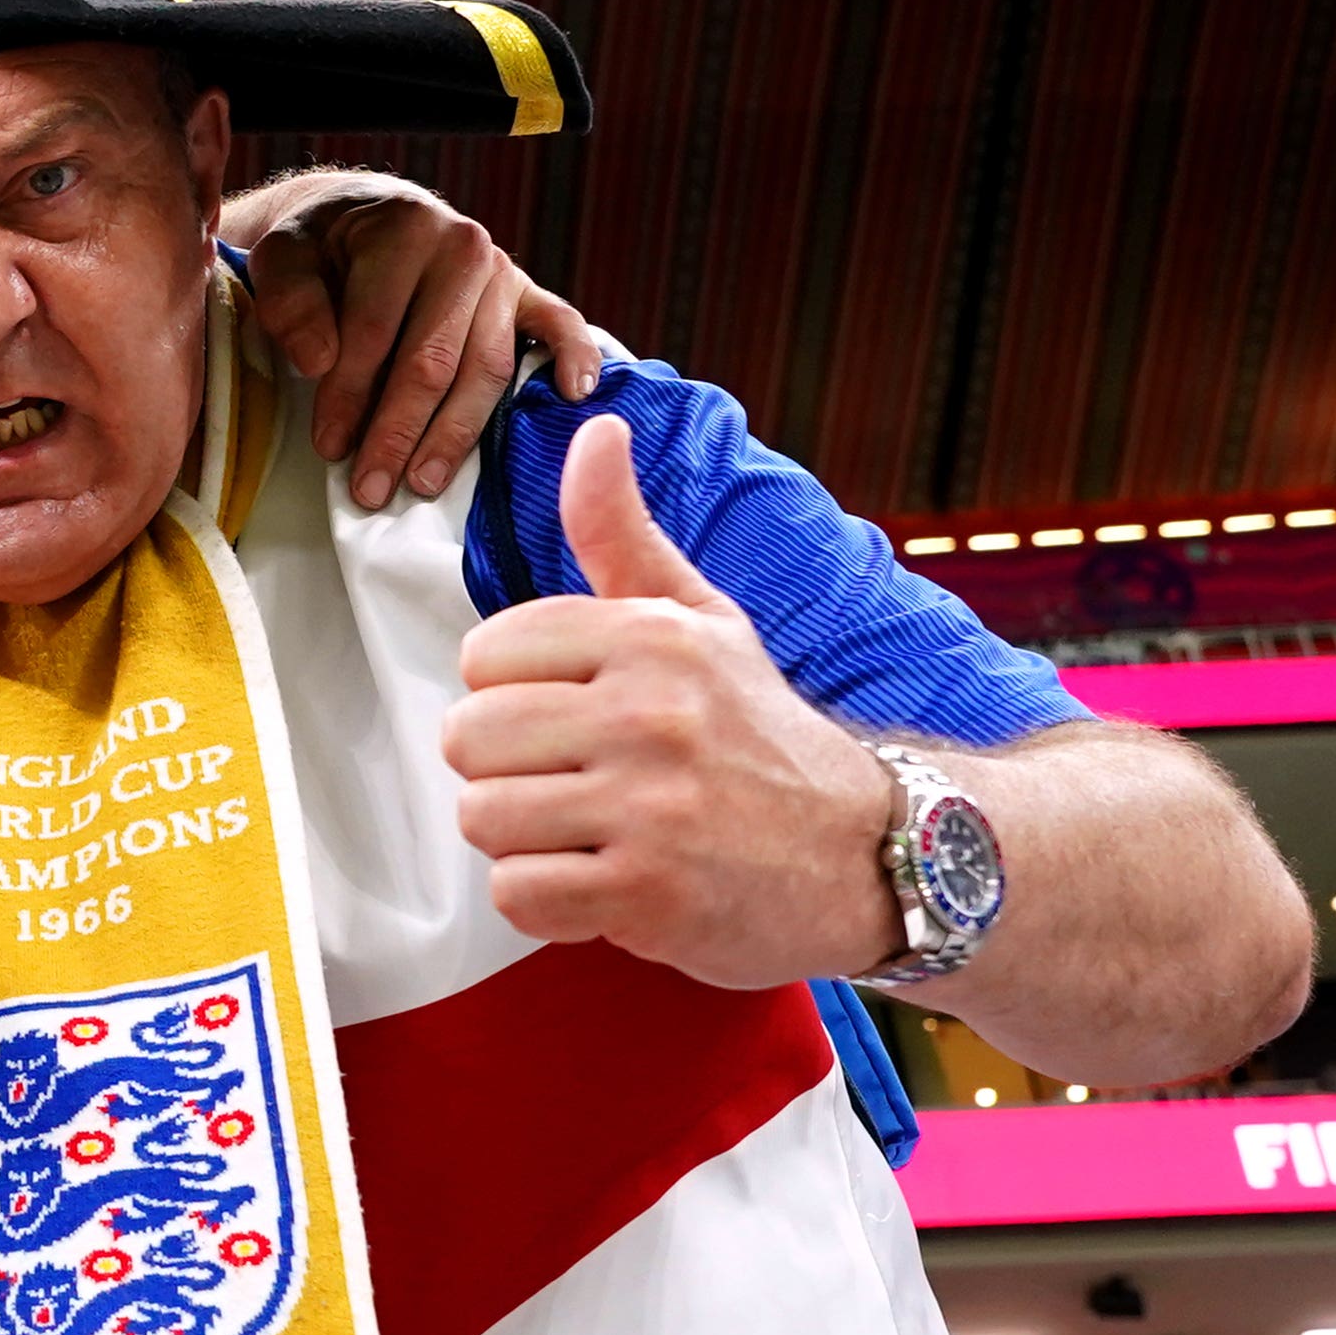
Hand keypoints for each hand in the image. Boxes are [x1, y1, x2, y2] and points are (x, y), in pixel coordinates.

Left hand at [222, 168, 600, 508]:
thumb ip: (290, 304)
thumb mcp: (283, 259)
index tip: (330, 448)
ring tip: (424, 483)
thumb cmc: (322, 250)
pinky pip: (561, 325)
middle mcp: (461, 247)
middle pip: (434, 360)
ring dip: (456, 433)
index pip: (375, 330)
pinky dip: (575, 357)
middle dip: (399, 432)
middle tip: (372, 489)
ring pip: (487, 367)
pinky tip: (573, 396)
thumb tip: (319, 361)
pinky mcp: (528, 292)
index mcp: (402, 230)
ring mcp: (501, 271)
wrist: (366, 216)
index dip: (349, 396)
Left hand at [442, 417, 898, 983]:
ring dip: (526, 838)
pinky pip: (518, 894)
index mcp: (650, 637)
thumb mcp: (704, 621)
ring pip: (483, 817)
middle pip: (468, 738)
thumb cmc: (761, 736)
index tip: (571, 715)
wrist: (867, 855)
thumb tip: (593, 431)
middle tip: (573, 782)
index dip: (512, 694)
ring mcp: (650, 809)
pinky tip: (603, 885)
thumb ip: (623, 536)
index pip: (484, 655)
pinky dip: (548, 903)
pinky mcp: (649, 896)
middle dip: (506, 770)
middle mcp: (649, 714)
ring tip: (592, 832)